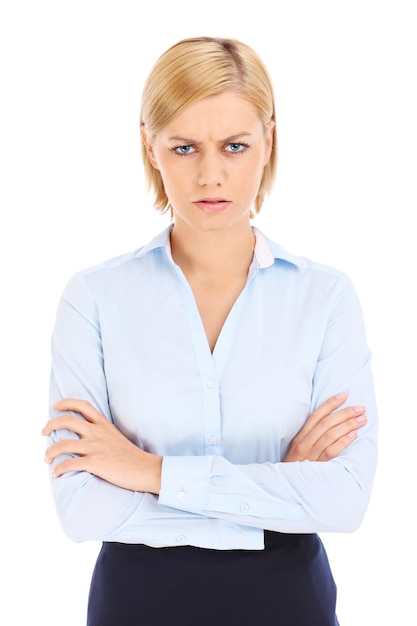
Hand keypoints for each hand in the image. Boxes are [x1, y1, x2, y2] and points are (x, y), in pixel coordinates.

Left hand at [42, 399, 161, 493]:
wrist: (145, 469)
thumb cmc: (131, 457)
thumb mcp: (116, 437)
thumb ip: (101, 433)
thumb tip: (85, 436)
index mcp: (103, 425)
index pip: (82, 405)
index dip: (66, 403)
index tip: (55, 407)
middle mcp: (98, 433)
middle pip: (67, 420)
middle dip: (50, 425)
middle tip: (43, 432)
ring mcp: (96, 447)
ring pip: (63, 444)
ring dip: (49, 452)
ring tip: (47, 459)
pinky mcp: (95, 463)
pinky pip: (69, 464)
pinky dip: (58, 469)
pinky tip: (55, 473)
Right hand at [284, 393, 366, 461]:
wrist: (284, 488)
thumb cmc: (294, 469)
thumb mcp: (296, 451)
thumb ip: (309, 439)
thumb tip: (328, 427)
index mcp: (300, 437)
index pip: (316, 415)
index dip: (330, 404)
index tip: (344, 395)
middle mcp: (304, 443)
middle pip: (326, 423)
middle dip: (345, 413)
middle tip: (360, 408)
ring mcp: (310, 454)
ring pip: (330, 435)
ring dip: (348, 425)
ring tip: (362, 420)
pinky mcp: (317, 466)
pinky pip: (331, 451)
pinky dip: (342, 442)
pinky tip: (353, 435)